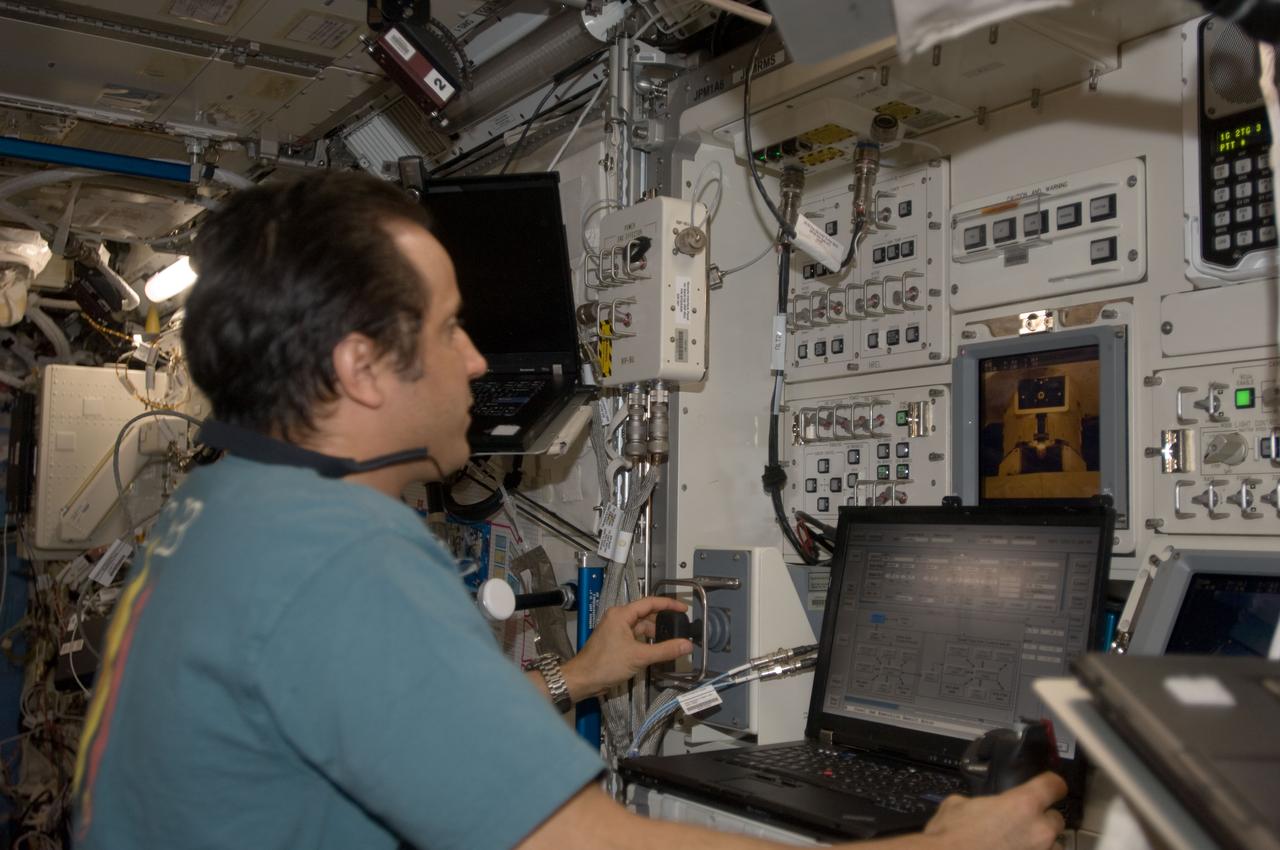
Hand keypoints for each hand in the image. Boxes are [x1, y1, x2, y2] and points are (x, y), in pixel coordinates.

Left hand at [561, 596, 693, 700]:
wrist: (583, 679)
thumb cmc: (607, 663)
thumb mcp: (639, 656)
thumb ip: (665, 650)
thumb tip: (687, 645)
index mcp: (622, 614)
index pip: (650, 602)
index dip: (668, 604)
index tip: (684, 608)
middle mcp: (618, 618)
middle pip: (646, 615)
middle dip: (663, 621)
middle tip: (681, 627)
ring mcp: (616, 630)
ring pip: (640, 627)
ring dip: (655, 633)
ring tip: (673, 641)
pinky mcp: (615, 642)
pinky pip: (635, 637)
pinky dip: (647, 642)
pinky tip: (658, 650)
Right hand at [920, 772, 1065, 849]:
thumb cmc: (949, 840)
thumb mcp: (957, 805)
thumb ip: (980, 803)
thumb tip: (980, 808)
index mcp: (1022, 805)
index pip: (1054, 786)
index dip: (1050, 784)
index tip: (1049, 786)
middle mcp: (1038, 832)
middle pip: (1056, 820)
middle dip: (1041, 820)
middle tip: (1021, 824)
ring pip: (1054, 847)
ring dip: (1040, 845)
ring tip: (1018, 845)